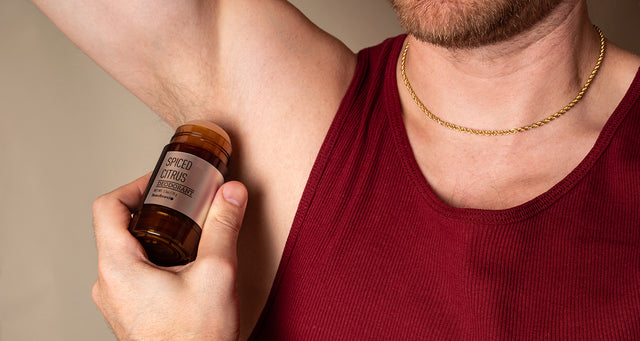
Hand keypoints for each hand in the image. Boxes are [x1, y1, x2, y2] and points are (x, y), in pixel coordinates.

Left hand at [91, 174, 247, 339]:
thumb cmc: (194, 339)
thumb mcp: (216, 275)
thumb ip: (223, 228)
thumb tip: (231, 194)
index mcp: (118, 267)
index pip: (108, 207)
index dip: (135, 185)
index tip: (163, 182)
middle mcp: (109, 283)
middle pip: (119, 227)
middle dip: (155, 209)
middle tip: (184, 204)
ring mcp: (117, 300)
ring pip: (128, 250)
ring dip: (158, 234)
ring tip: (189, 232)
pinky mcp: (131, 311)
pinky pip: (135, 272)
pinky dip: (158, 256)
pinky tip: (187, 263)